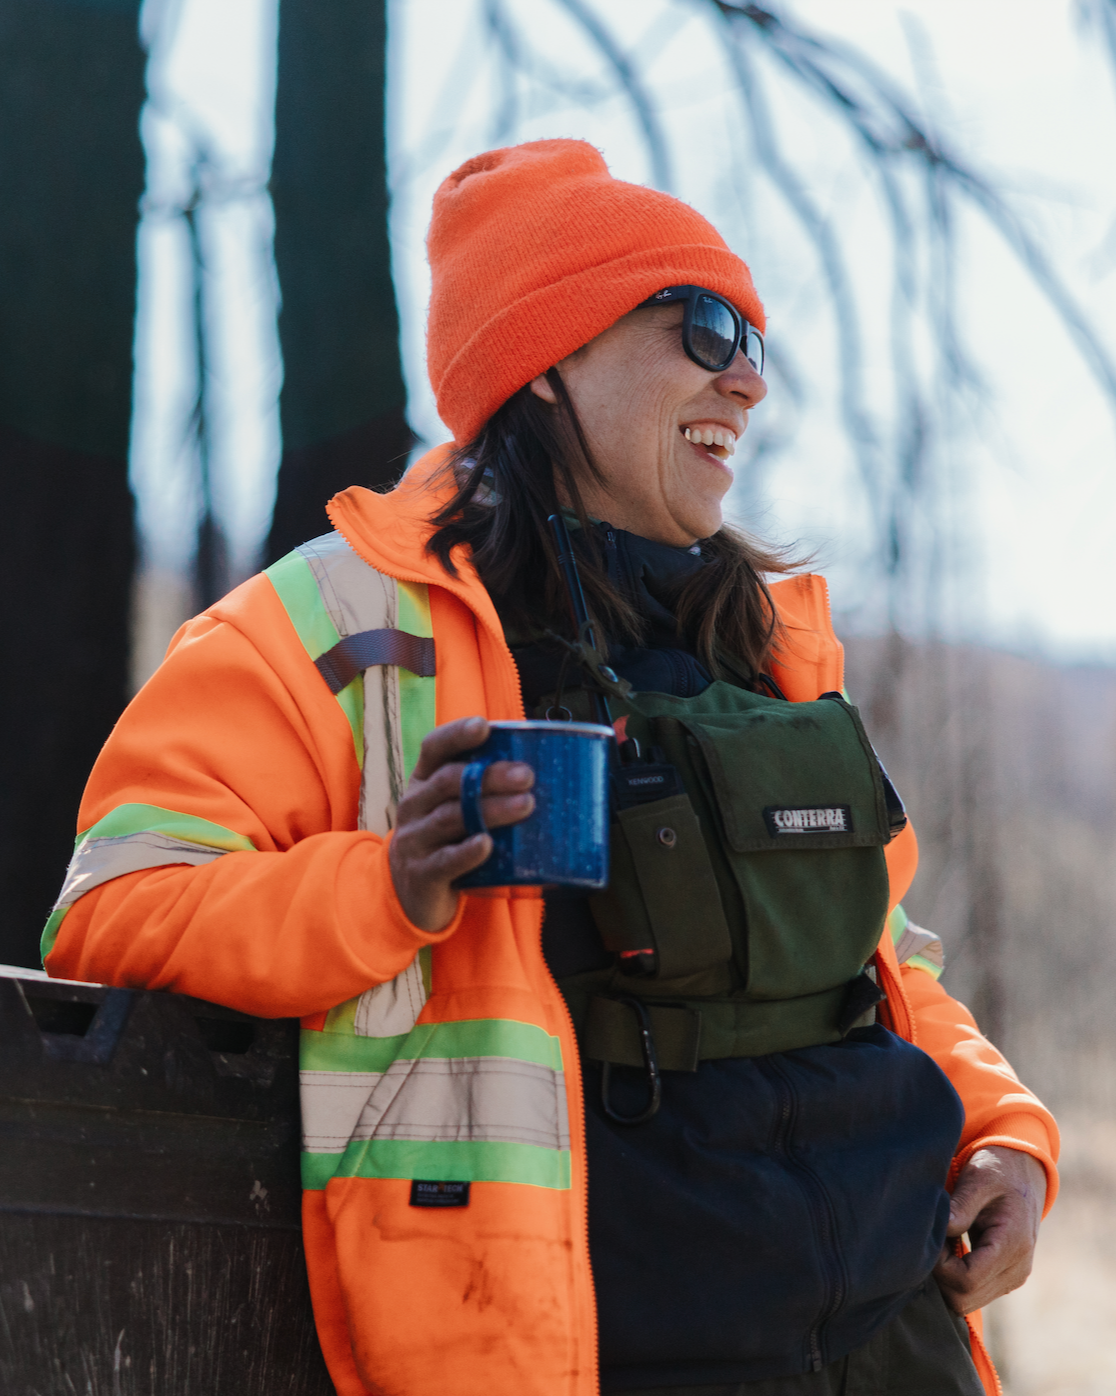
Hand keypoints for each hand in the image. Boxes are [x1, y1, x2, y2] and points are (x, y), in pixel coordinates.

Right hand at [388, 716, 534, 931]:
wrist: (412, 893)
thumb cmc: (446, 839)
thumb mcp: (455, 807)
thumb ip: (485, 788)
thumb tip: (547, 767)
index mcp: (424, 780)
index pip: (434, 748)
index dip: (457, 735)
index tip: (484, 727)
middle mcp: (414, 805)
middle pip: (449, 781)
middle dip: (489, 775)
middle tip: (527, 776)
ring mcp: (415, 839)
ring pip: (451, 818)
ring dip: (490, 810)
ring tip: (525, 805)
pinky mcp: (422, 873)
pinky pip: (445, 860)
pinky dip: (467, 852)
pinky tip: (486, 844)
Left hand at [934, 1145, 1045, 1313]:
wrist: (1023, 1172)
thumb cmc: (998, 1170)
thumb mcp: (978, 1179)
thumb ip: (961, 1206)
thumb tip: (942, 1230)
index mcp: (1012, 1245)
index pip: (967, 1280)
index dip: (940, 1265)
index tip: (931, 1237)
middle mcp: (1017, 1269)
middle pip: (964, 1298)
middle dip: (940, 1274)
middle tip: (933, 1239)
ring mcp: (1013, 1277)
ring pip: (967, 1301)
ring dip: (947, 1277)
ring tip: (943, 1240)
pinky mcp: (1006, 1278)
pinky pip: (973, 1292)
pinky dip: (955, 1277)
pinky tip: (951, 1248)